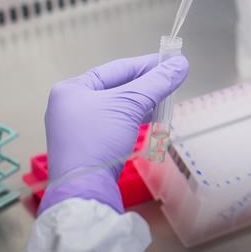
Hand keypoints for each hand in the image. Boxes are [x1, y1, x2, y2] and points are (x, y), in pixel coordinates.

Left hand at [39, 53, 188, 213]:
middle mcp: (70, 105)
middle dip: (146, 85)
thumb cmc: (97, 141)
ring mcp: (76, 126)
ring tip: (164, 99)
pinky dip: (133, 118)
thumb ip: (156, 82)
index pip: (116, 68)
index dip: (146, 65)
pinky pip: (114, 122)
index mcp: (71, 89)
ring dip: (142, 103)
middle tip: (171, 80)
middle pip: (117, 87)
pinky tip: (150, 117)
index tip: (171, 62)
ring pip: (117, 105)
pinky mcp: (86, 145)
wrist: (83, 189)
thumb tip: (180, 64)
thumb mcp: (130, 105)